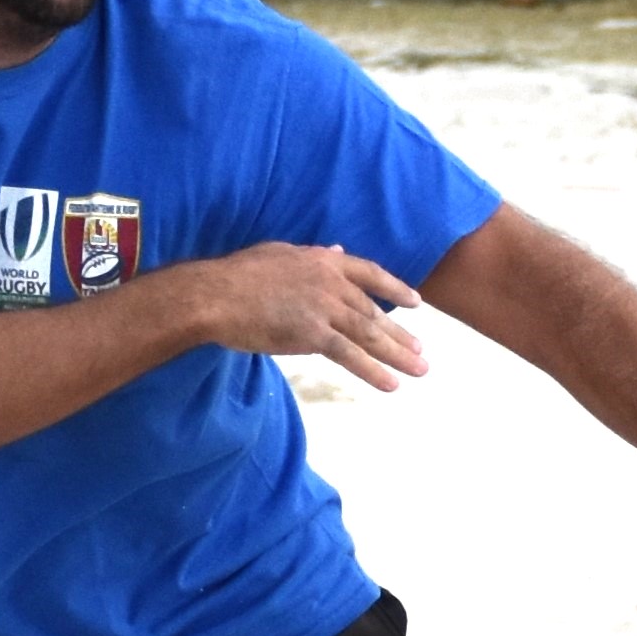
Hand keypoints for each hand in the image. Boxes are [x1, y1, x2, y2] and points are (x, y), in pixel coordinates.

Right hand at [175, 243, 428, 385]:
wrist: (214, 295)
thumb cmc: (237, 276)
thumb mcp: (279, 254)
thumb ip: (312, 256)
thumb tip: (334, 250)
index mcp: (322, 261)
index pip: (369, 274)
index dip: (395, 289)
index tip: (416, 303)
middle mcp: (330, 283)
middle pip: (374, 312)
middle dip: (401, 334)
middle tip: (422, 352)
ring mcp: (323, 308)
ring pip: (369, 334)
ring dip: (398, 354)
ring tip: (420, 370)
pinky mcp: (312, 334)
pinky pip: (350, 356)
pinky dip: (373, 372)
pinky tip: (392, 385)